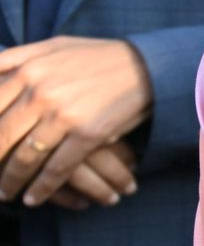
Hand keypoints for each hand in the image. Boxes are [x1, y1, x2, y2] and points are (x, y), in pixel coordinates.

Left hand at [0, 36, 154, 204]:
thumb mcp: (53, 45)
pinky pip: (57, 168)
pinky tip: (33, 199)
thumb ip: (17, 57)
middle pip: (1, 136)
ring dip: (11, 180)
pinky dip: (42, 188)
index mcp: (28, 71)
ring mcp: (64, 115)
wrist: (147, 65)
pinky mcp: (88, 134)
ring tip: (5, 193)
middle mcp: (40, 93)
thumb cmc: (99, 55)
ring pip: (25, 157)